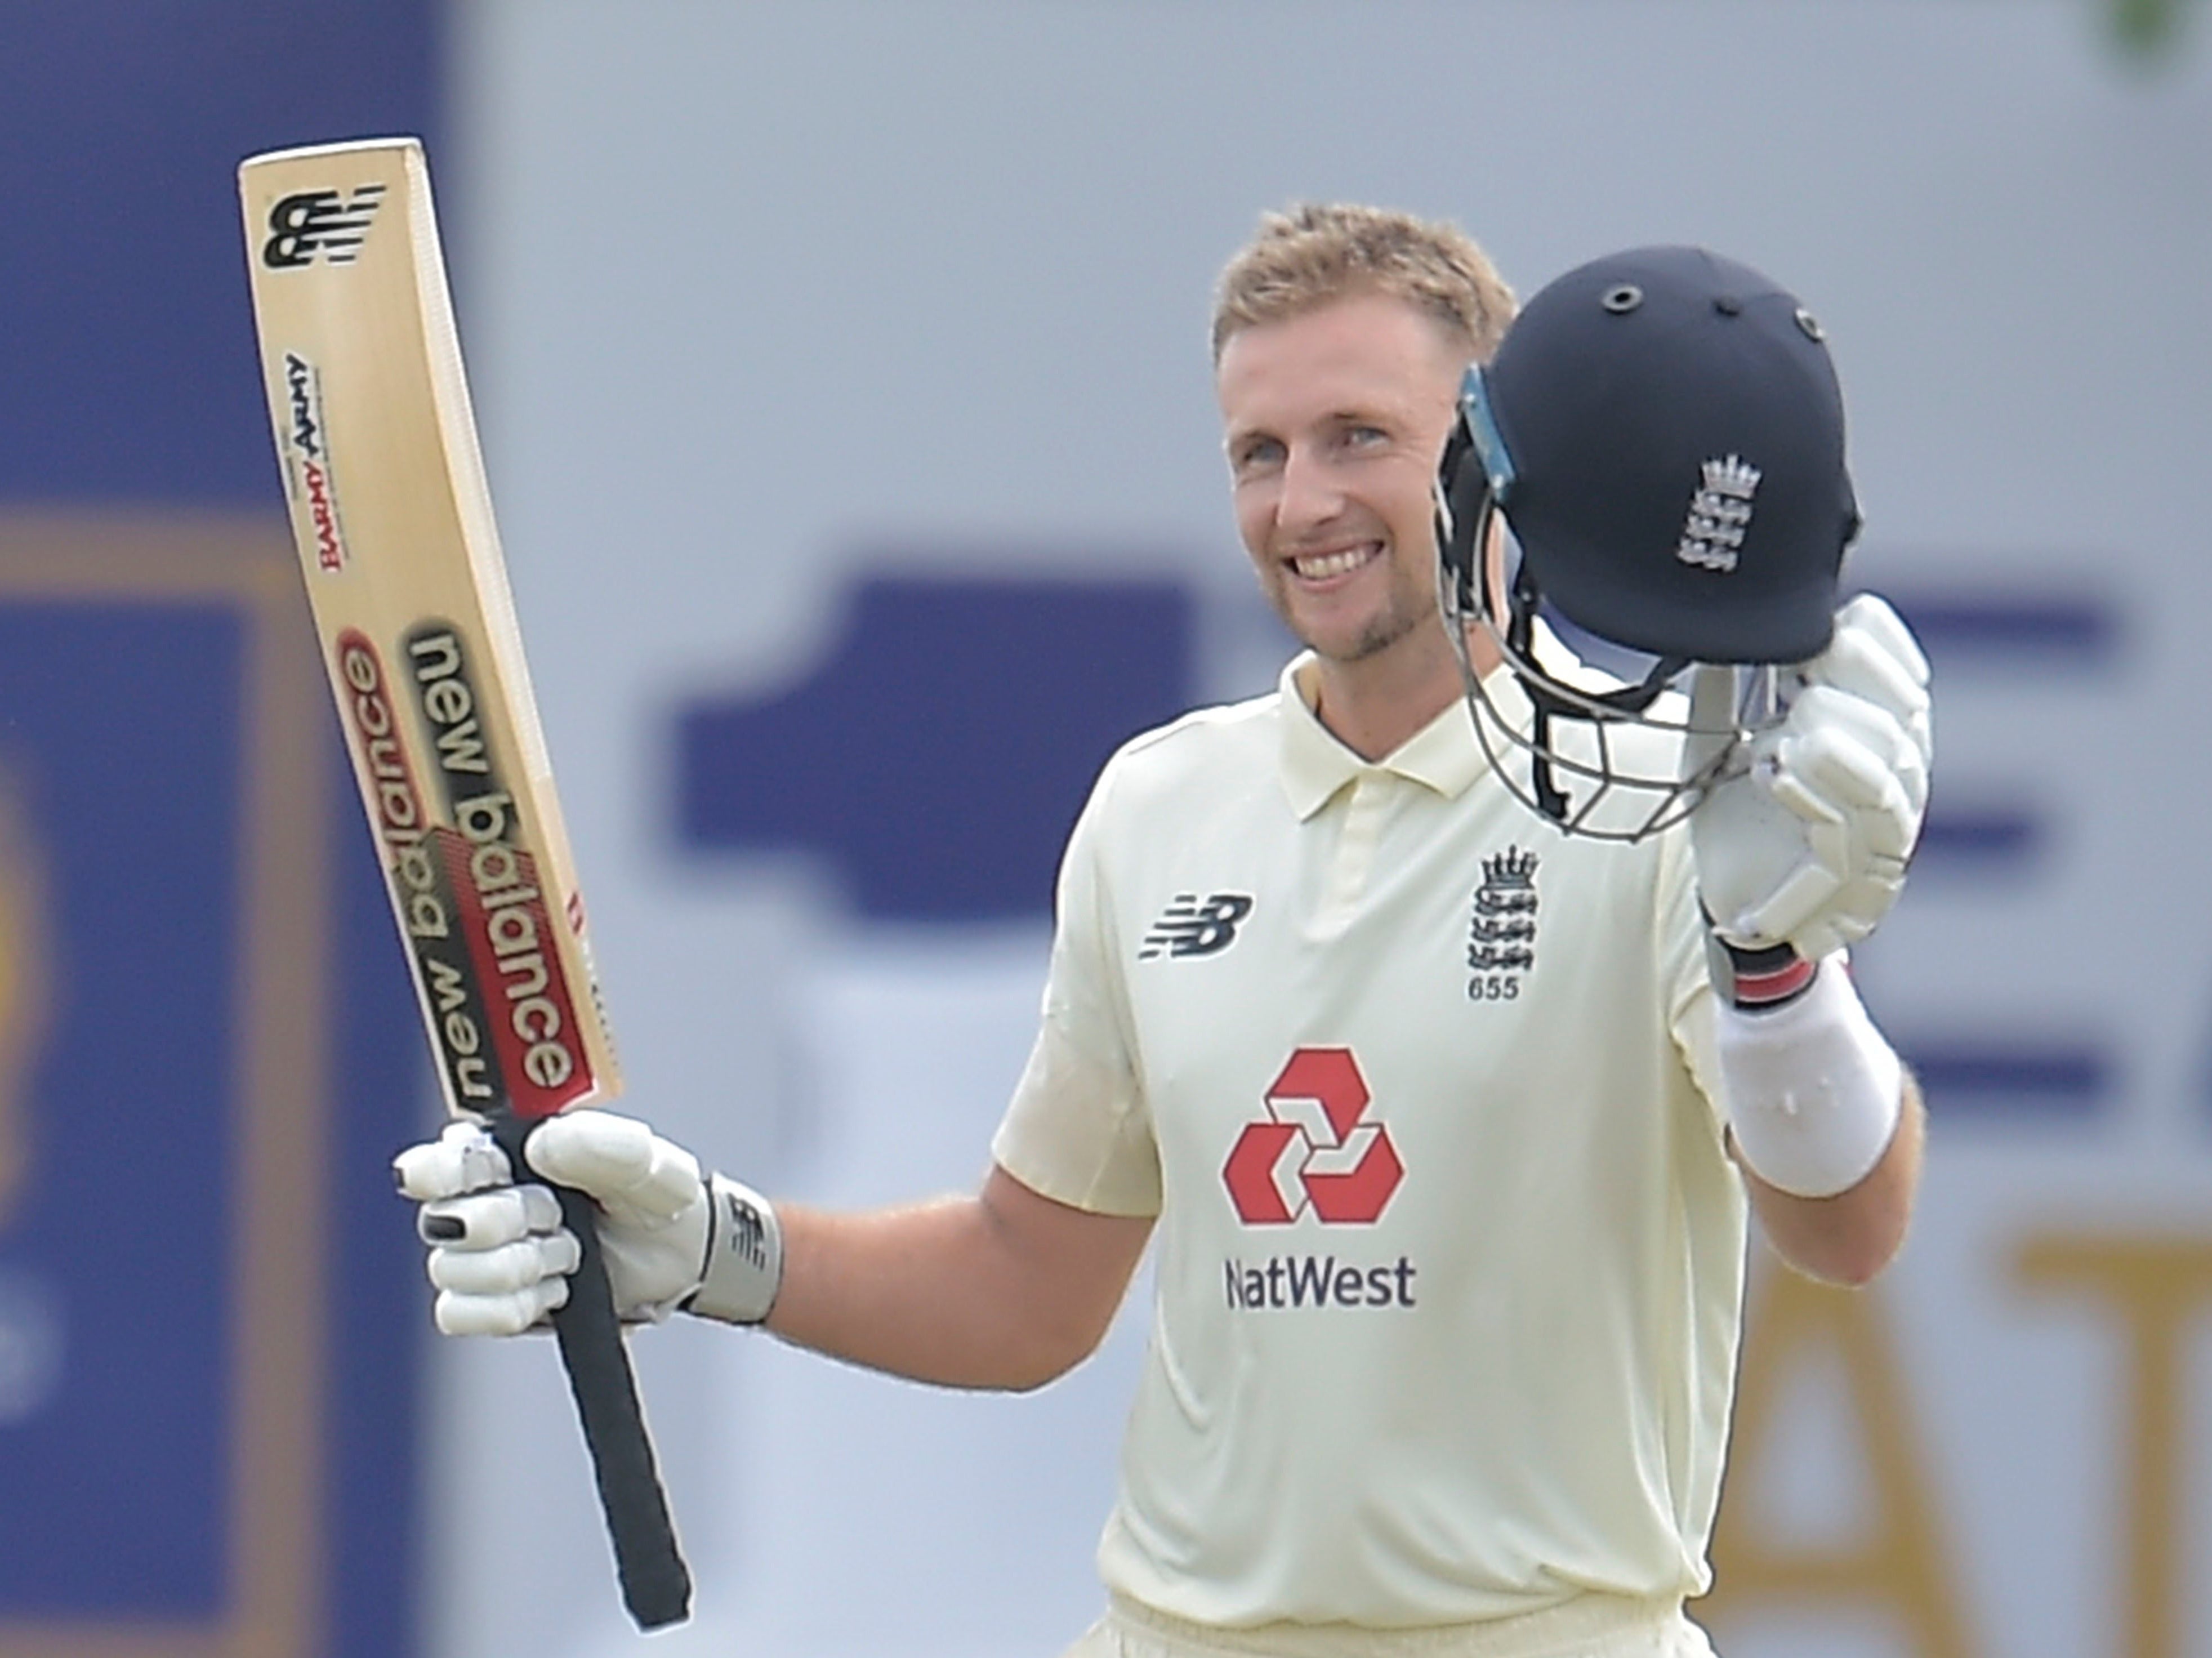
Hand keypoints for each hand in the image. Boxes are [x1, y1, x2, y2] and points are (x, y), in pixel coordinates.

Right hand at [393, 1112, 781, 1335]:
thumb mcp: (640, 1158)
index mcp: (498, 1152)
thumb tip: (540, 1146)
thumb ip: (597, 1142)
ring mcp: (474, 1256)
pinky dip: (515, 1304)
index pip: (433, 1161)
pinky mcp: (485, 1304)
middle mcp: (472, 1200)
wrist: (677, 1254)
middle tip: (560, 1214)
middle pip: (450, 1222)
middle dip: (515, 1221)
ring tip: (570, 1250)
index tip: (487, 1175)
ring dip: (525, 1265)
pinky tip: (556, 1288)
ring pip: (454, 1271)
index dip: (441, 1171)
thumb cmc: (649, 1193)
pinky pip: (460, 1314)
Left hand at [1689, 593, 1932, 962]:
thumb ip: (1723, 685)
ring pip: (1884, 773)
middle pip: (1902, 717)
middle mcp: (1898, 775)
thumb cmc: (1738, 806)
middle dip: (1850, 686)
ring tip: (1786, 731)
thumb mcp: (1721, 735)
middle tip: (1795, 678)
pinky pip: (1843, 830)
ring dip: (1833, 740)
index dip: (1877, 642)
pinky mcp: (1848, 877)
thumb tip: (1715, 625)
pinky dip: (1810, 794)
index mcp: (1880, 729)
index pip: (1904, 673)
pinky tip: (1779, 769)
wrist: (1732, 891)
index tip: (1832, 623)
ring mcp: (1882, 829)